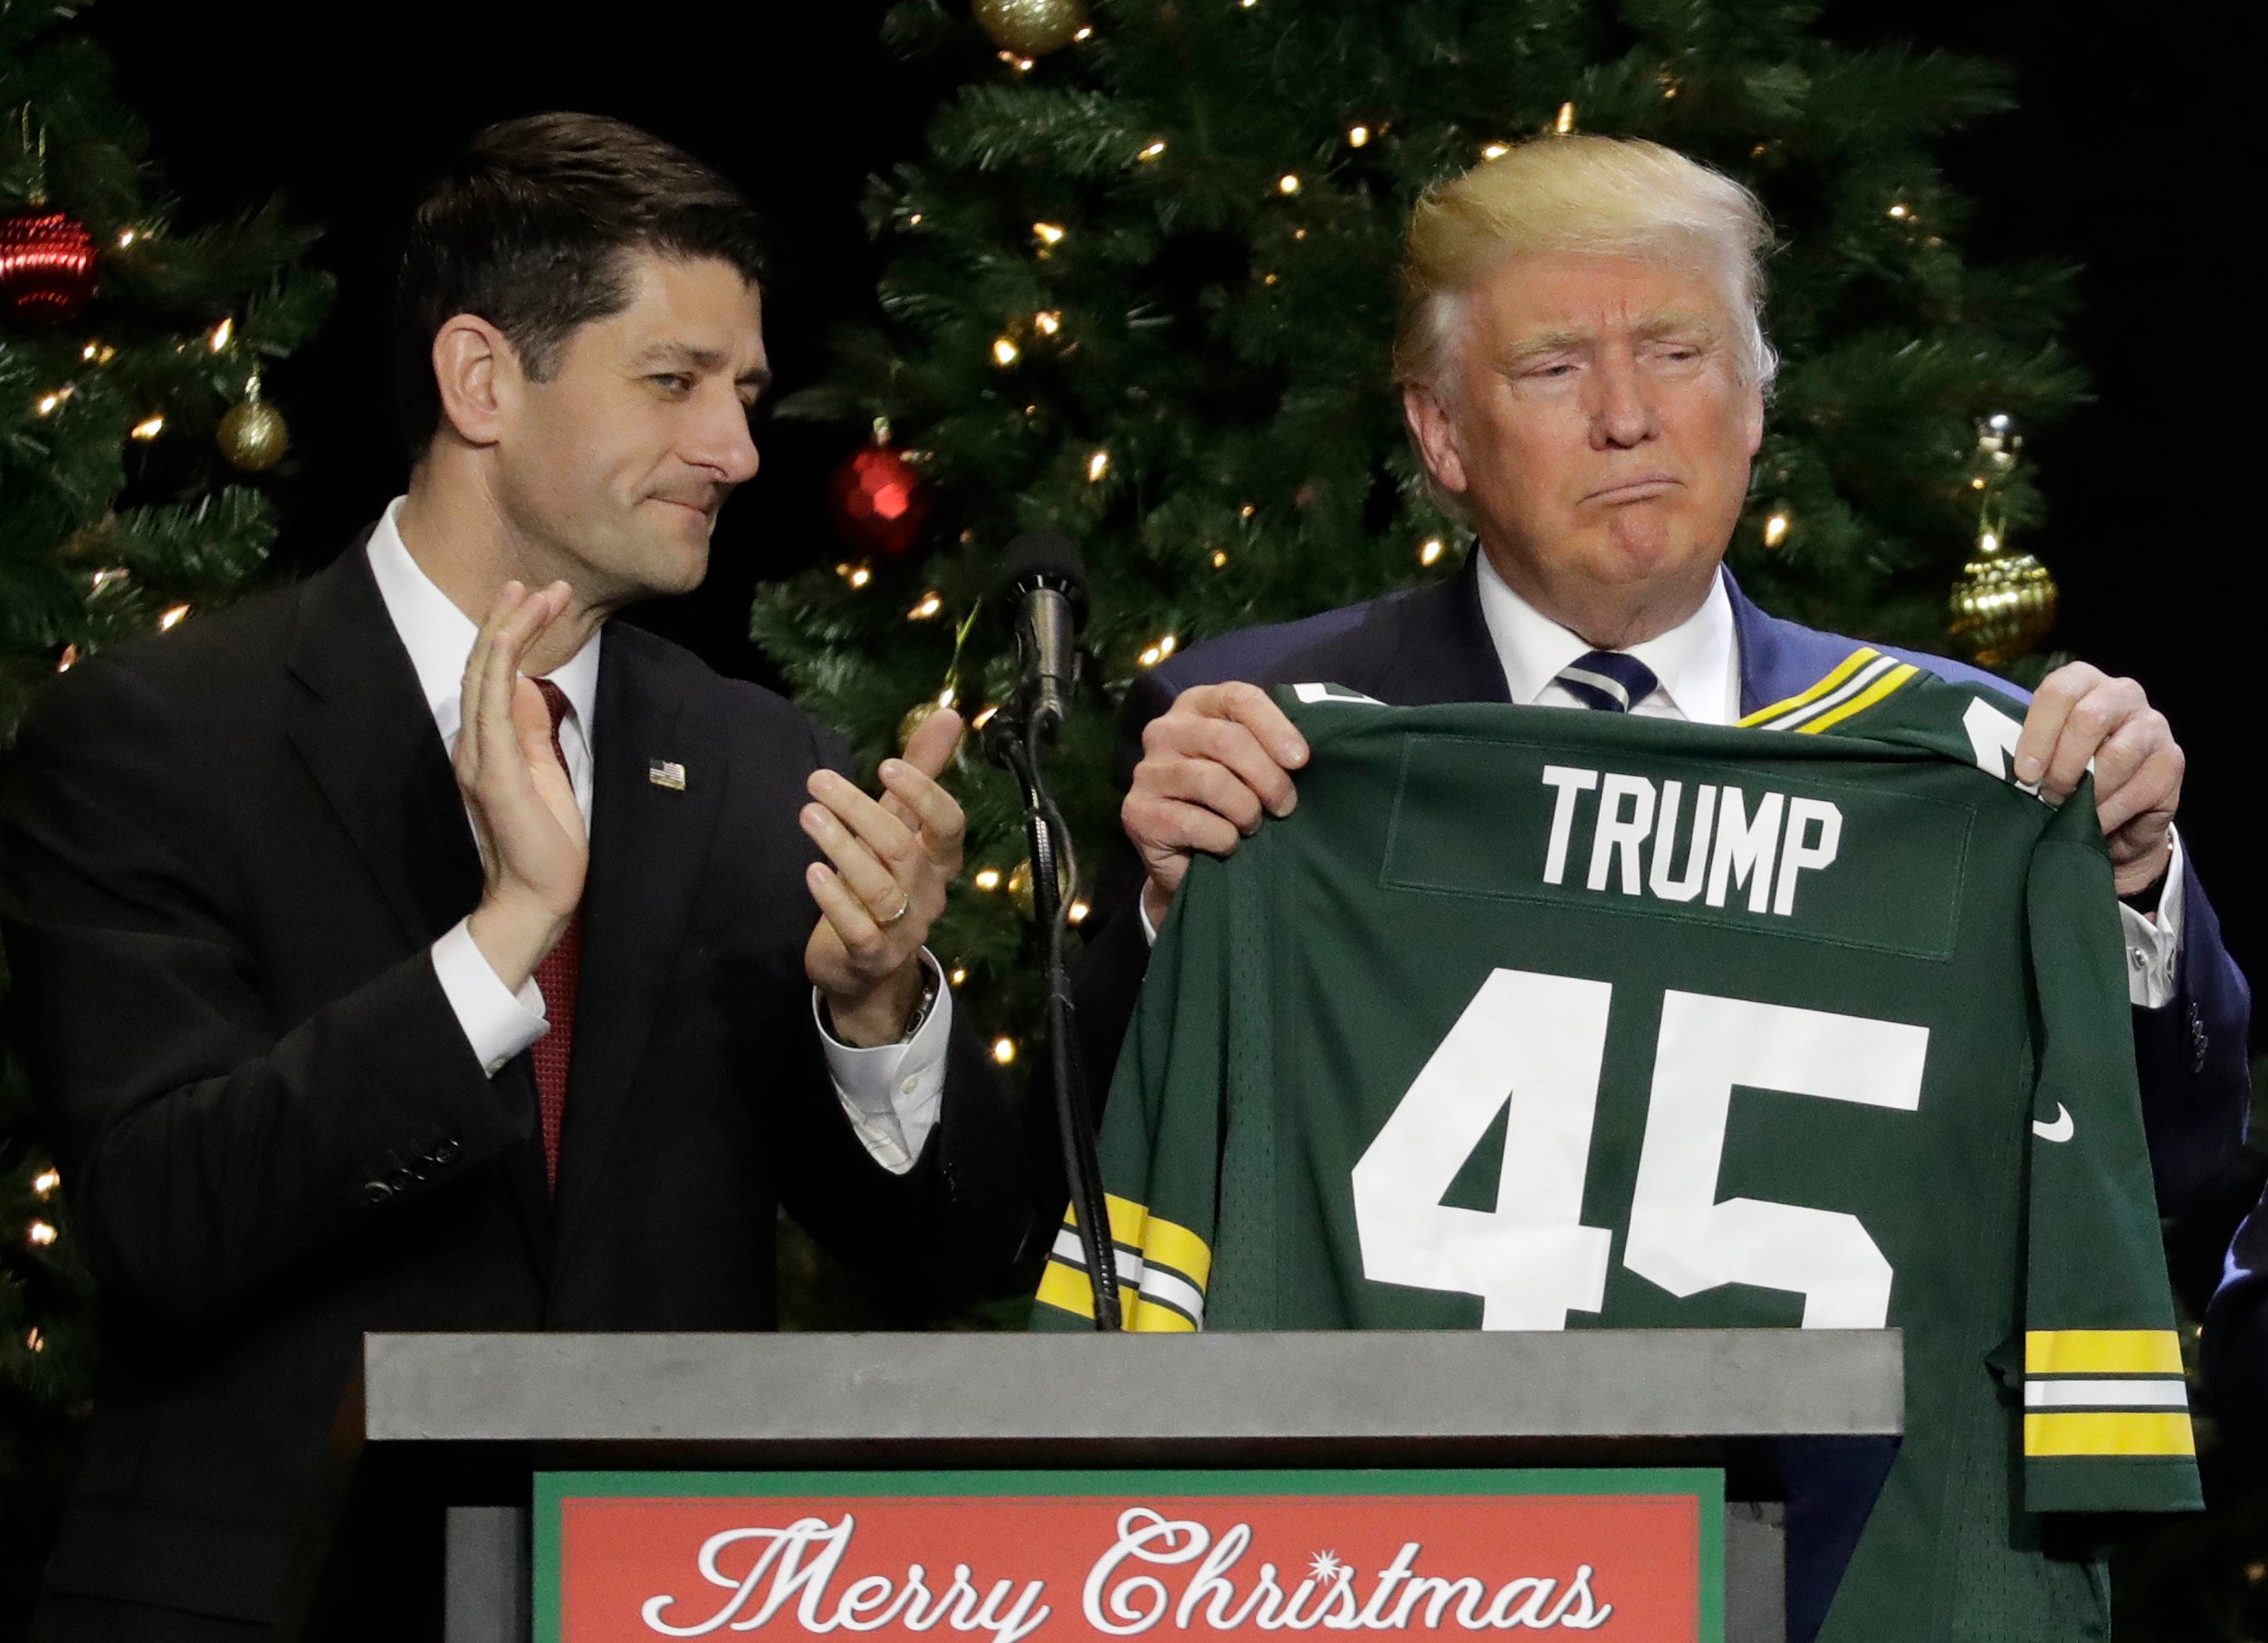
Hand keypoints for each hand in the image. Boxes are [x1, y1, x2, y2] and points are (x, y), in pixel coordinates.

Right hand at [458, 581, 587, 990]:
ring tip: (535, 593)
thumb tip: (529, 685)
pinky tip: (510, 637)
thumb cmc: (546, 841)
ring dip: (508, 629)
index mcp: (487, 744)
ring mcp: (479, 757)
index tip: (542, 599)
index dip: (512, 633)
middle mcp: (473, 744)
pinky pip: (491, 709)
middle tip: (542, 583)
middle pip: (484, 666)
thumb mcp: (544, 770)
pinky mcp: (493, 773)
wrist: (538, 897)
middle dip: (511, 618)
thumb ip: (531, 729)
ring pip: (484, 677)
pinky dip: (498, 667)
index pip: (493, 676)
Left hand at [803, 707, 966, 1046]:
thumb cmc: (884, 882)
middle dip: (859, 810)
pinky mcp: (872, 955)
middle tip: (817, 780)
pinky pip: (859, 928)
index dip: (923, 795)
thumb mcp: (900, 827)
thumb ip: (922, 773)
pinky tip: (813, 872)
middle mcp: (928, 894)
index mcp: (939, 861)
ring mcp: (903, 928)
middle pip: (902, 848)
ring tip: (807, 815)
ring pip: (878, 886)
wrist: (869, 968)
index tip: (888, 765)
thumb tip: (948, 713)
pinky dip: (835, 900)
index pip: (949, 825)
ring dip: (841, 846)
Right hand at [1121, 682, 1308, 928]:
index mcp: (1195, 705)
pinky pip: (1193, 822)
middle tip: (1285, 806)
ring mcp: (1147, 771)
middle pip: (1228, 740)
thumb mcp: (1255, 764)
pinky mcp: (1138, 812)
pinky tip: (1228, 845)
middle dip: (1268, 778)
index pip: (1239, 697)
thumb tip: (1305, 753)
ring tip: (1253, 826)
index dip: (1276, 728)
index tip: (1301, 761)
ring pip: (1212, 781)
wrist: (1191, 858)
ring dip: (1247, 811)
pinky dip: (1224, 839)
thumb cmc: (1232, 801)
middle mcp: (1164, 730)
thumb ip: (1275, 744)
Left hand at [2014, 661, 2182, 899]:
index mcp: (2082, 681)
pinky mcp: (2171, 760)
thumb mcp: (2040, 753)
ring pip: (2118, 754)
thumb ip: (2024, 747)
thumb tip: (1991, 759)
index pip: (2058, 691)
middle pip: (2089, 717)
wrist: (2112, 809)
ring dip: (2088, 791)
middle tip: (2048, 794)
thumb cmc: (2064, 772)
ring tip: (2070, 811)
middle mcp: (2122, 694)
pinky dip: (2112, 811)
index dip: (2037, 734)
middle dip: (2063, 764)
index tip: (2024, 774)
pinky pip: (2141, 787)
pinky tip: (2095, 822)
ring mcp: (2153, 725)